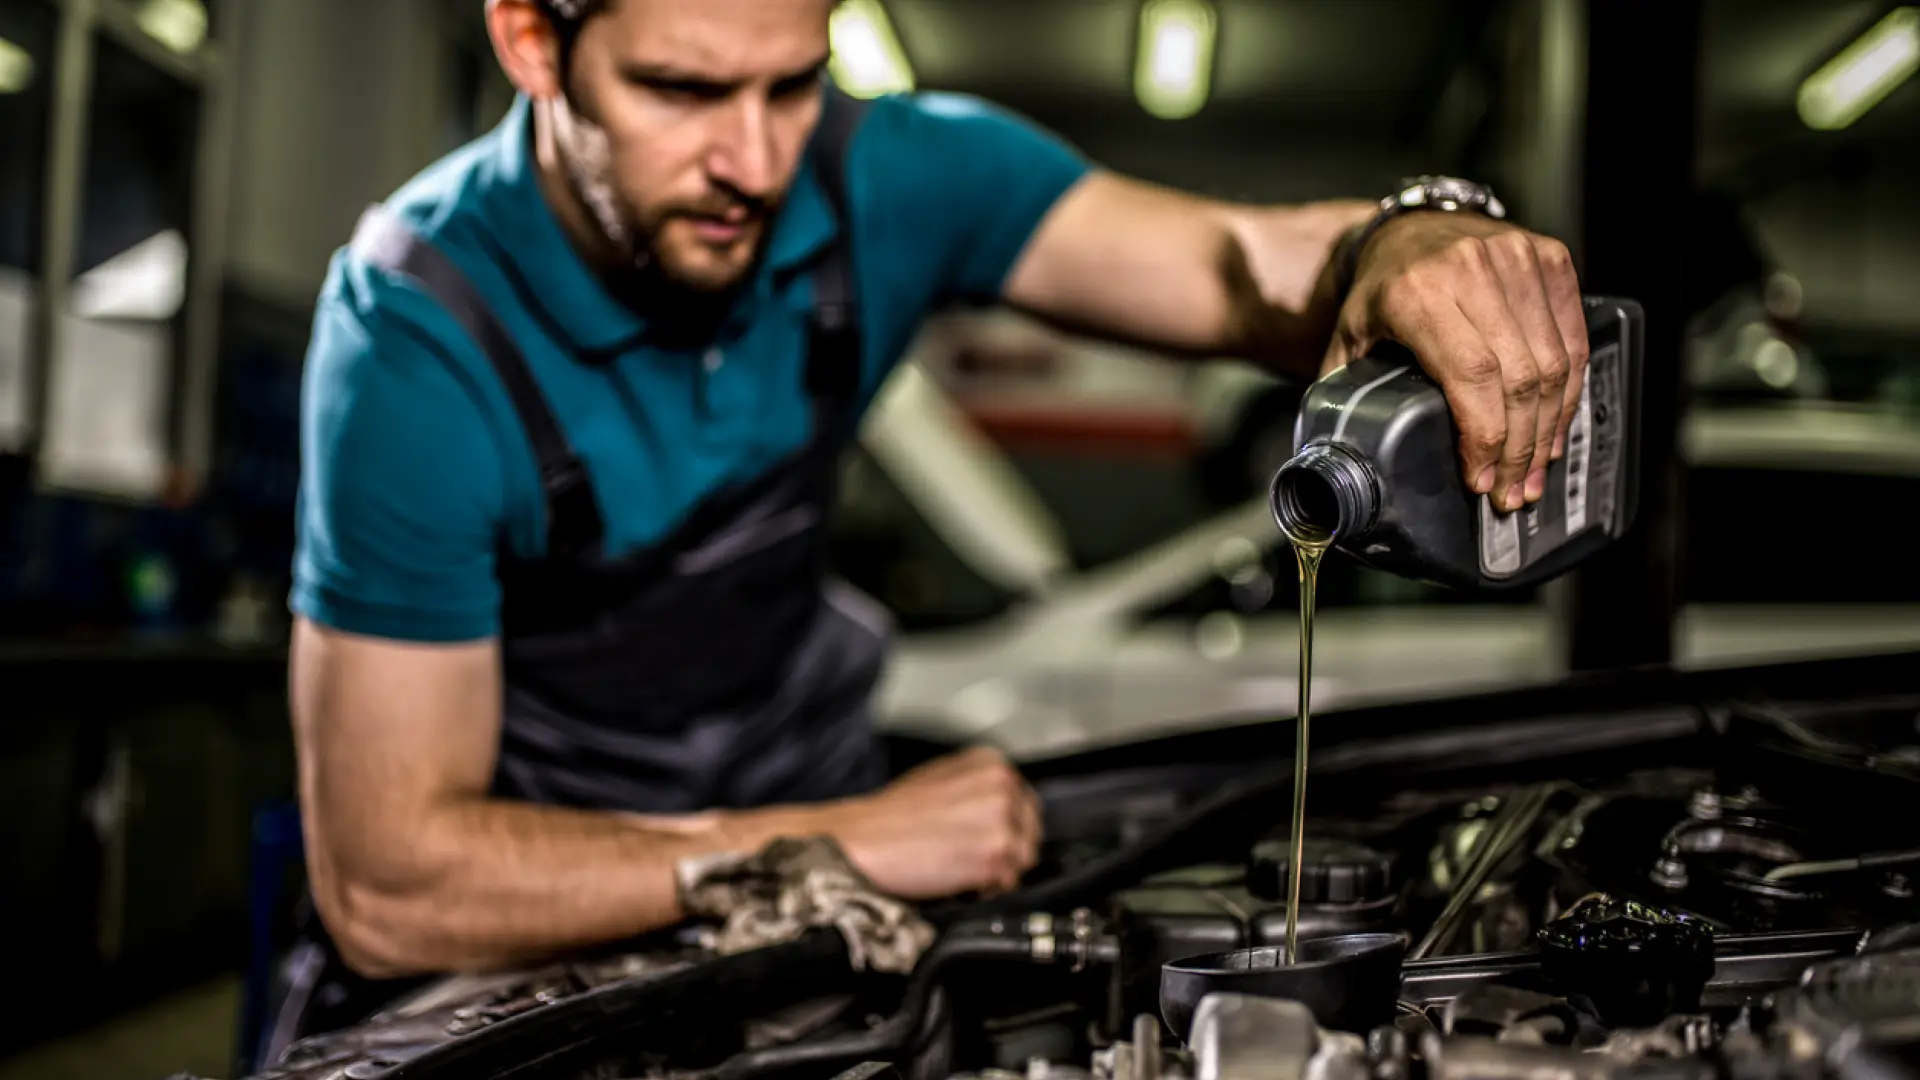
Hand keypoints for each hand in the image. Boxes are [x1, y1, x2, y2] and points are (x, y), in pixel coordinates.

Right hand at [827, 746, 1042, 900]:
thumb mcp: (940, 778)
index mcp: (991, 763)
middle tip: (971, 858)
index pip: (1024, 802)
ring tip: (962, 869)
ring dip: (999, 871)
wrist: (863, 841)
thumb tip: (1004, 808)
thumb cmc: (892, 815)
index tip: (987, 838)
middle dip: (1007, 849)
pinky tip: (959, 881)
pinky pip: (1009, 883)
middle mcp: (1003, 787)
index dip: (1007, 827)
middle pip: (1030, 831)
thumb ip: (978, 787)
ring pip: (1023, 859)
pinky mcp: (996, 856)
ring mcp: (1002, 821)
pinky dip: (988, 890)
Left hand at [1322, 212, 1589, 511]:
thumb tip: (1335, 462)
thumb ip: (1343, 394)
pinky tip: (1554, 427)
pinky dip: (1569, 390)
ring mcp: (1516, 258)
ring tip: (1534, 471)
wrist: (1409, 228)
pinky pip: (1572, 337)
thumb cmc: (1378, 291)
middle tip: (1511, 491)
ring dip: (1548, 427)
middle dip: (1518, 447)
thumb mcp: (1348, 338)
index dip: (1484, 435)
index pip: (1471, 374)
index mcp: (1417, 292)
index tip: (1480, 479)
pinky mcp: (1549, 258)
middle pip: (1518, 376)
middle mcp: (1471, 269)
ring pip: (1553, 362)